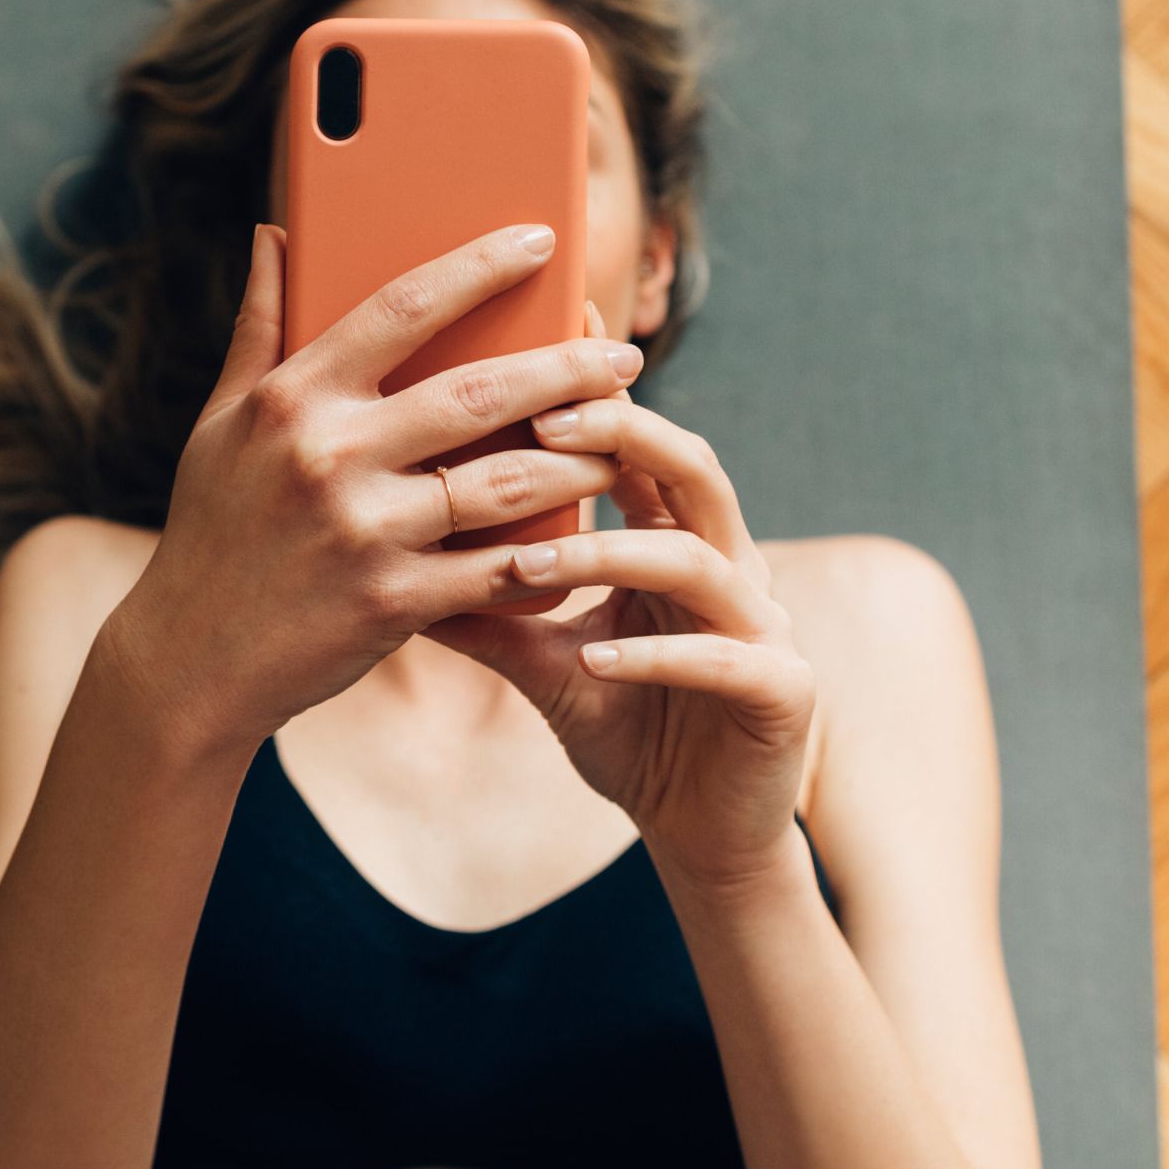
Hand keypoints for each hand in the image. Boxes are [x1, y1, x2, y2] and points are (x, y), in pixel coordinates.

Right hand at [102, 222, 643, 760]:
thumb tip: (275, 233)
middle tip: (623, 356)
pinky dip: (546, 553)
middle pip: (478, 391)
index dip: (480, 266)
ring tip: (622, 440)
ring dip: (577, 459)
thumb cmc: (211, 531)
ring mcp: (363, 531)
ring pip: (504, 481)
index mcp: (291, 398)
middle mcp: (329, 455)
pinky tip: (588, 536)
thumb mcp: (219, 424)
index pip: (402, 307)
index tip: (543, 240)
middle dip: (567, 368)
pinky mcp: (392, 602)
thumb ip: (258, 327)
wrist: (189, 662)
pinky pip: (494, 570)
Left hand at [419, 301, 817, 888]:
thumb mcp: (542, 662)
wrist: (704, 834)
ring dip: (612, 552)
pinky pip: (721, 656)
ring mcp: (766, 626)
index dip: (600, 392)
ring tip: (530, 559)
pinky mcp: (783, 693)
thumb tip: (384, 556)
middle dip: (623, 435)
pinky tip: (596, 657)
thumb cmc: (627, 730)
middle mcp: (732, 566)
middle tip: (542, 420)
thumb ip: (484, 606)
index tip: (545, 333)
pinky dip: (656, 652)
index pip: (643, 447)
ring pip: (700, 558)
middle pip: (692, 468)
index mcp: (679, 541)